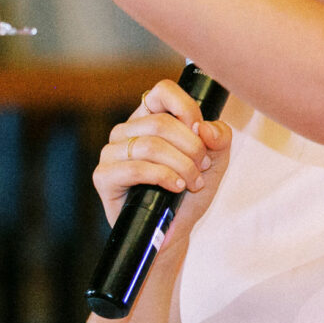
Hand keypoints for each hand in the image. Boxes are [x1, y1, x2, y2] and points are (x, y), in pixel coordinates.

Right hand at [93, 77, 233, 247]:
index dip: (186, 108)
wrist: (174, 231)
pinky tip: (176, 187)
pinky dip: (163, 177)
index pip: (162, 91)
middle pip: (161, 123)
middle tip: (203, 168)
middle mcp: (127, 130)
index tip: (201, 133)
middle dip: (191, 148)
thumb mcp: (216, 160)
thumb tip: (205, 127)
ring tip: (192, 182)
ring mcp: (112, 152)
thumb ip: (219, 137)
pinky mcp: (104, 176)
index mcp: (150, 117)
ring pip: (150, 145)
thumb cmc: (189, 192)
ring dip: (181, 165)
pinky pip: (135, 168)